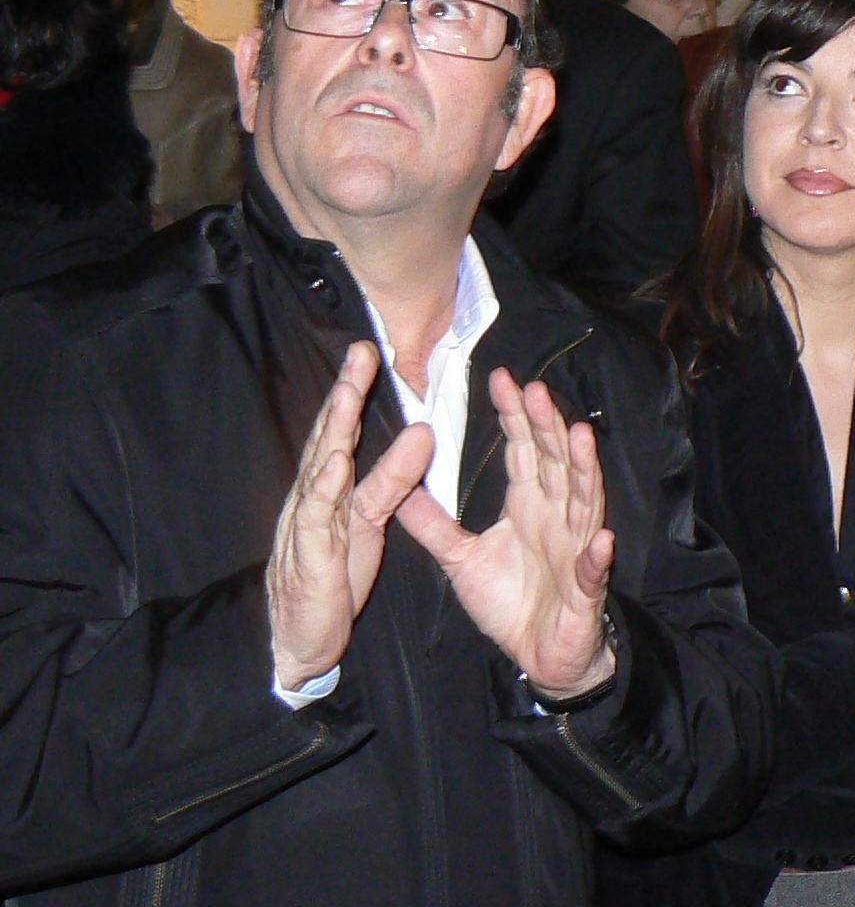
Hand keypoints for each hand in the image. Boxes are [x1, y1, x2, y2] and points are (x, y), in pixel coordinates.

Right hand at [266, 341, 434, 688]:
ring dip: (333, 431)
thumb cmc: (333, 572)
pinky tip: (335, 466)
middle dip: (344, 393)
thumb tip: (423, 432)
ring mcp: (305, 525)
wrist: (299, 638)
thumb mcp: (369, 520)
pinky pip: (316, 520)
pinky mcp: (308, 558)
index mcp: (329, 485)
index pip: (342, 429)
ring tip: (349, 395)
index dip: (354, 389)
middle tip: (361, 351)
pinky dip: (324, 491)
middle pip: (328, 436)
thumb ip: (392, 478)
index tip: (370, 349)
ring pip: (319, 470)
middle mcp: (312, 496)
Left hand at [399, 367, 614, 700]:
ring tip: (578, 436)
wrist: (540, 656)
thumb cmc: (508, 602)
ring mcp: (576, 546)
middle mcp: (557, 514)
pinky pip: (592, 569)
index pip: (523, 449)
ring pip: (583, 499)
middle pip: (554, 461)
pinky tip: (600, 539)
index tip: (502, 378)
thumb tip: (398, 489)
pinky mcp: (585, 587)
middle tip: (534, 389)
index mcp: (528, 503)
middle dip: (546, 426)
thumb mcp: (460, 560)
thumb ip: (434, 525)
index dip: (514, 415)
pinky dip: (597, 555)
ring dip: (583, 470)